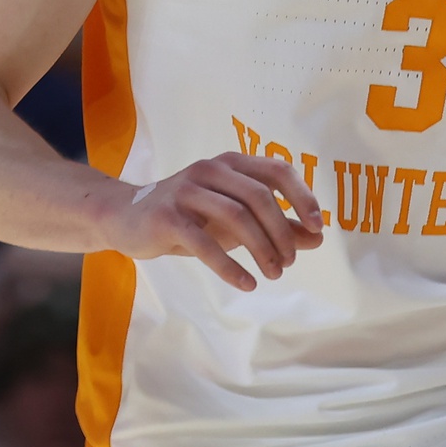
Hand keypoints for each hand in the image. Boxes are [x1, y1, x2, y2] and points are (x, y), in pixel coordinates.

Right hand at [105, 153, 324, 290]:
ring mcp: (187, 190)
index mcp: (231, 163)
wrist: (127, 217)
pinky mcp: (167, 217)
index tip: (317, 227)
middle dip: (281, 232)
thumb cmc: (191, 216)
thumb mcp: (235, 218)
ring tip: (272, 274)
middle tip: (288, 263)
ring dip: (261, 249)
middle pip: (259, 196)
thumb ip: (277, 224)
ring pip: (235, 217)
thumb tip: (318, 237)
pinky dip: (230, 266)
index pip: (277, 170)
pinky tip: (246, 283)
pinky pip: (204, 242)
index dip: (302, 196)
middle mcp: (211, 169)